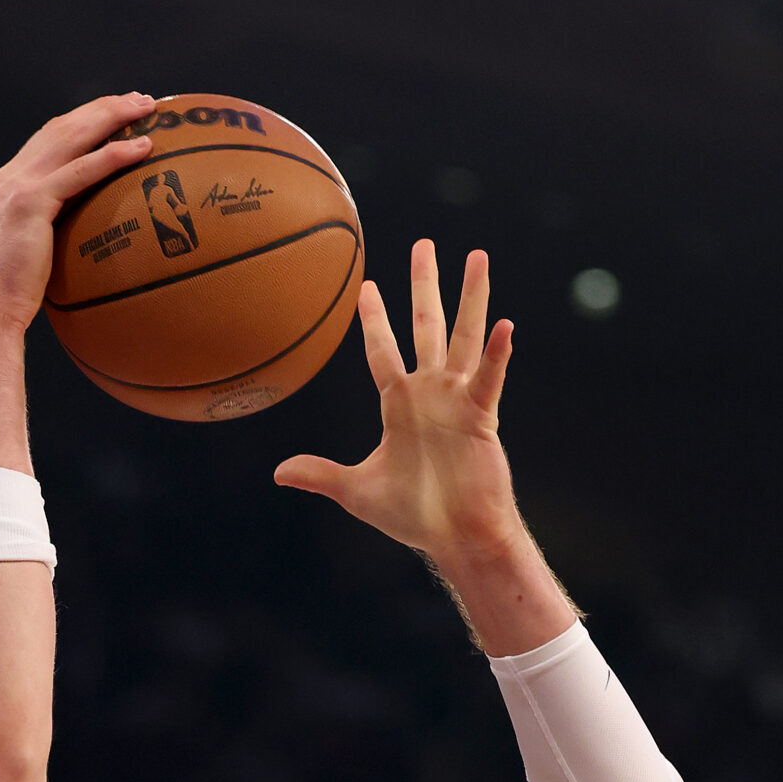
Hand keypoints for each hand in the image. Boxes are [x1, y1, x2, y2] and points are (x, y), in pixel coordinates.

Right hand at [0, 93, 156, 334]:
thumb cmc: (4, 303)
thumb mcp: (25, 262)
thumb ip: (43, 243)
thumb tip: (75, 255)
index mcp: (5, 188)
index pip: (47, 141)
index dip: (81, 123)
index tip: (110, 115)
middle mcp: (9, 177)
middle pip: (62, 127)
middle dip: (101, 108)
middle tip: (137, 100)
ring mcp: (18, 186)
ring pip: (72, 137)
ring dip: (112, 117)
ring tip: (145, 108)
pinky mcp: (31, 204)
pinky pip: (82, 171)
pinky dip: (113, 155)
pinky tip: (142, 147)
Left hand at [274, 242, 521, 567]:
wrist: (454, 537)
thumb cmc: (413, 515)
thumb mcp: (357, 491)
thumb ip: (321, 474)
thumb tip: (278, 473)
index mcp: (400, 404)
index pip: (382, 351)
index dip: (374, 319)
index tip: (366, 286)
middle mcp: (429, 392)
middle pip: (427, 326)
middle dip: (424, 285)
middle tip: (422, 244)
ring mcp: (457, 399)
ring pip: (464, 337)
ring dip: (471, 298)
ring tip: (478, 256)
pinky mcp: (480, 416)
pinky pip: (488, 377)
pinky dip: (496, 353)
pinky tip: (504, 325)